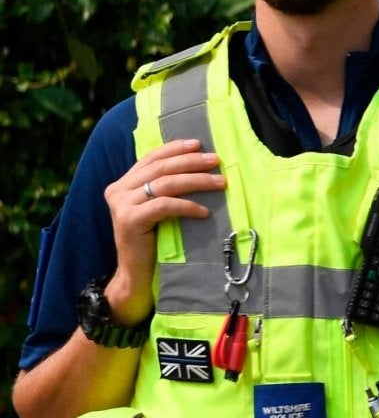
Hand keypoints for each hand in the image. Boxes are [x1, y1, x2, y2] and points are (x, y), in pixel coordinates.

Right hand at [104, 139, 225, 320]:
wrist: (137, 274)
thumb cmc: (154, 241)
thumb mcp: (157, 210)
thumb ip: (164, 189)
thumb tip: (198, 166)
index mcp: (123, 184)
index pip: (151, 158)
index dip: (174, 149)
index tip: (199, 144)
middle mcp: (118, 190)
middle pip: (160, 168)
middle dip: (191, 161)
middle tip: (216, 160)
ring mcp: (121, 205)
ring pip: (164, 184)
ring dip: (196, 181)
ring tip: (220, 182)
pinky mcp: (129, 220)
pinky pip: (164, 205)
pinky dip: (187, 205)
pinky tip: (204, 211)